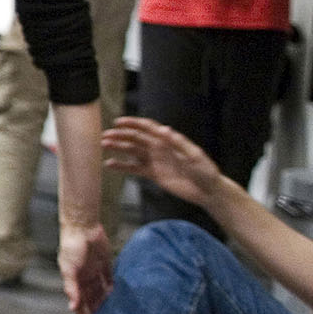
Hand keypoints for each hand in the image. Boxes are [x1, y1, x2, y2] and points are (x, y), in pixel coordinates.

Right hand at [58, 222, 114, 313]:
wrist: (83, 227)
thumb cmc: (71, 246)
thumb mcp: (68, 269)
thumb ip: (71, 288)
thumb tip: (72, 307)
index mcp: (74, 280)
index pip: (79, 301)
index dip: (82, 313)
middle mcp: (84, 277)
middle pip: (91, 298)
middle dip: (95, 310)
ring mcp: (95, 271)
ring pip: (101, 291)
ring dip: (105, 301)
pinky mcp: (105, 264)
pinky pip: (110, 279)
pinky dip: (113, 288)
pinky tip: (118, 297)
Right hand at [103, 117, 226, 208]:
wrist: (208, 191)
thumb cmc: (206, 171)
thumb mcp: (195, 156)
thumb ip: (178, 143)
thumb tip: (163, 129)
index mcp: (169, 141)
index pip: (148, 128)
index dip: (134, 123)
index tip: (119, 122)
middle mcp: (159, 148)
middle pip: (136, 139)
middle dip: (121, 136)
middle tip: (106, 136)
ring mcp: (155, 161)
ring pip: (132, 151)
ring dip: (118, 147)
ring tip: (104, 145)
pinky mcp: (153, 174)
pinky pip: (134, 168)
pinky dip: (122, 166)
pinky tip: (110, 165)